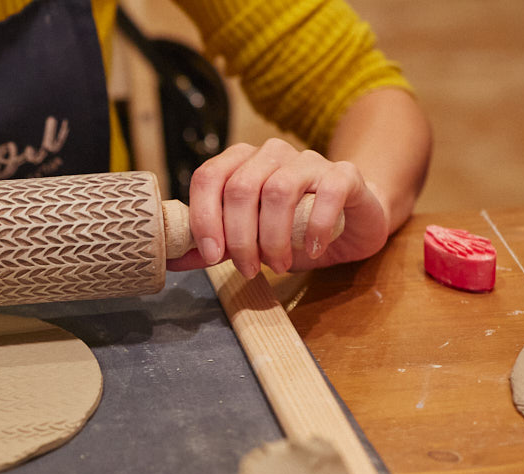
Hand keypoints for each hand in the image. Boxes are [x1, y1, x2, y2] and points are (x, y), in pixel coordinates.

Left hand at [167, 139, 390, 277]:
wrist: (351, 222)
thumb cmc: (292, 230)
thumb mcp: (247, 241)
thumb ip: (212, 247)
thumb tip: (172, 259)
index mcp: (240, 162)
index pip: (208, 177)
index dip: (204, 218)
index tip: (212, 255)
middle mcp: (271, 153)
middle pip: (240, 189)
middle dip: (240, 238)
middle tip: (249, 269)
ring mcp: (308, 160)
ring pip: (278, 191)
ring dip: (273, 238)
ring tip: (278, 264)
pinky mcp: (343, 174)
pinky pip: (326, 194)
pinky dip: (314, 227)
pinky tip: (311, 249)